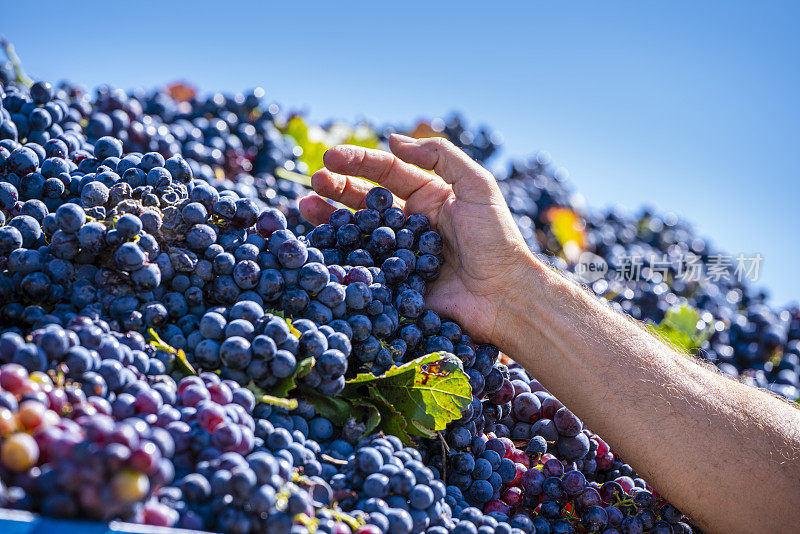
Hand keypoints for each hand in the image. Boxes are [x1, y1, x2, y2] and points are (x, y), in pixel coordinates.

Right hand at [298, 134, 535, 344]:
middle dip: (337, 187)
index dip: (357, 163)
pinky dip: (339, 255)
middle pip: (366, 199)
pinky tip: (319, 244)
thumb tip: (393, 140)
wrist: (503, 295)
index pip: (386, 172)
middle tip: (314, 181)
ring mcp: (399, 254)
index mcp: (428, 197)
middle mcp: (410, 223)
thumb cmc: (494, 239)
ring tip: (304, 206)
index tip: (330, 158)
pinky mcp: (394, 283)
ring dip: (330, 217)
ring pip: (357, 230)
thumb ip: (441, 156)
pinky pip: (362, 266)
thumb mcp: (477, 186)